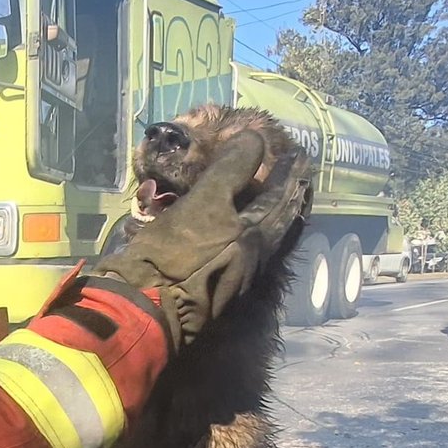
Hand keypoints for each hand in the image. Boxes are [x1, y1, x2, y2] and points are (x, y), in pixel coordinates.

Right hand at [96, 134, 308, 347]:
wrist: (146, 307)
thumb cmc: (174, 254)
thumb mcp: (203, 203)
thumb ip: (232, 170)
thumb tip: (256, 140)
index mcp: (256, 237)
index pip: (282, 199)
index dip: (290, 174)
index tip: (300, 154)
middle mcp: (255, 259)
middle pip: (280, 223)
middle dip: (290, 198)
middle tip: (299, 178)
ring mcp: (238, 277)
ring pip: (266, 239)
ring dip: (274, 216)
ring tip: (276, 199)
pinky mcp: (216, 287)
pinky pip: (246, 251)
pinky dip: (252, 232)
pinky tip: (241, 229)